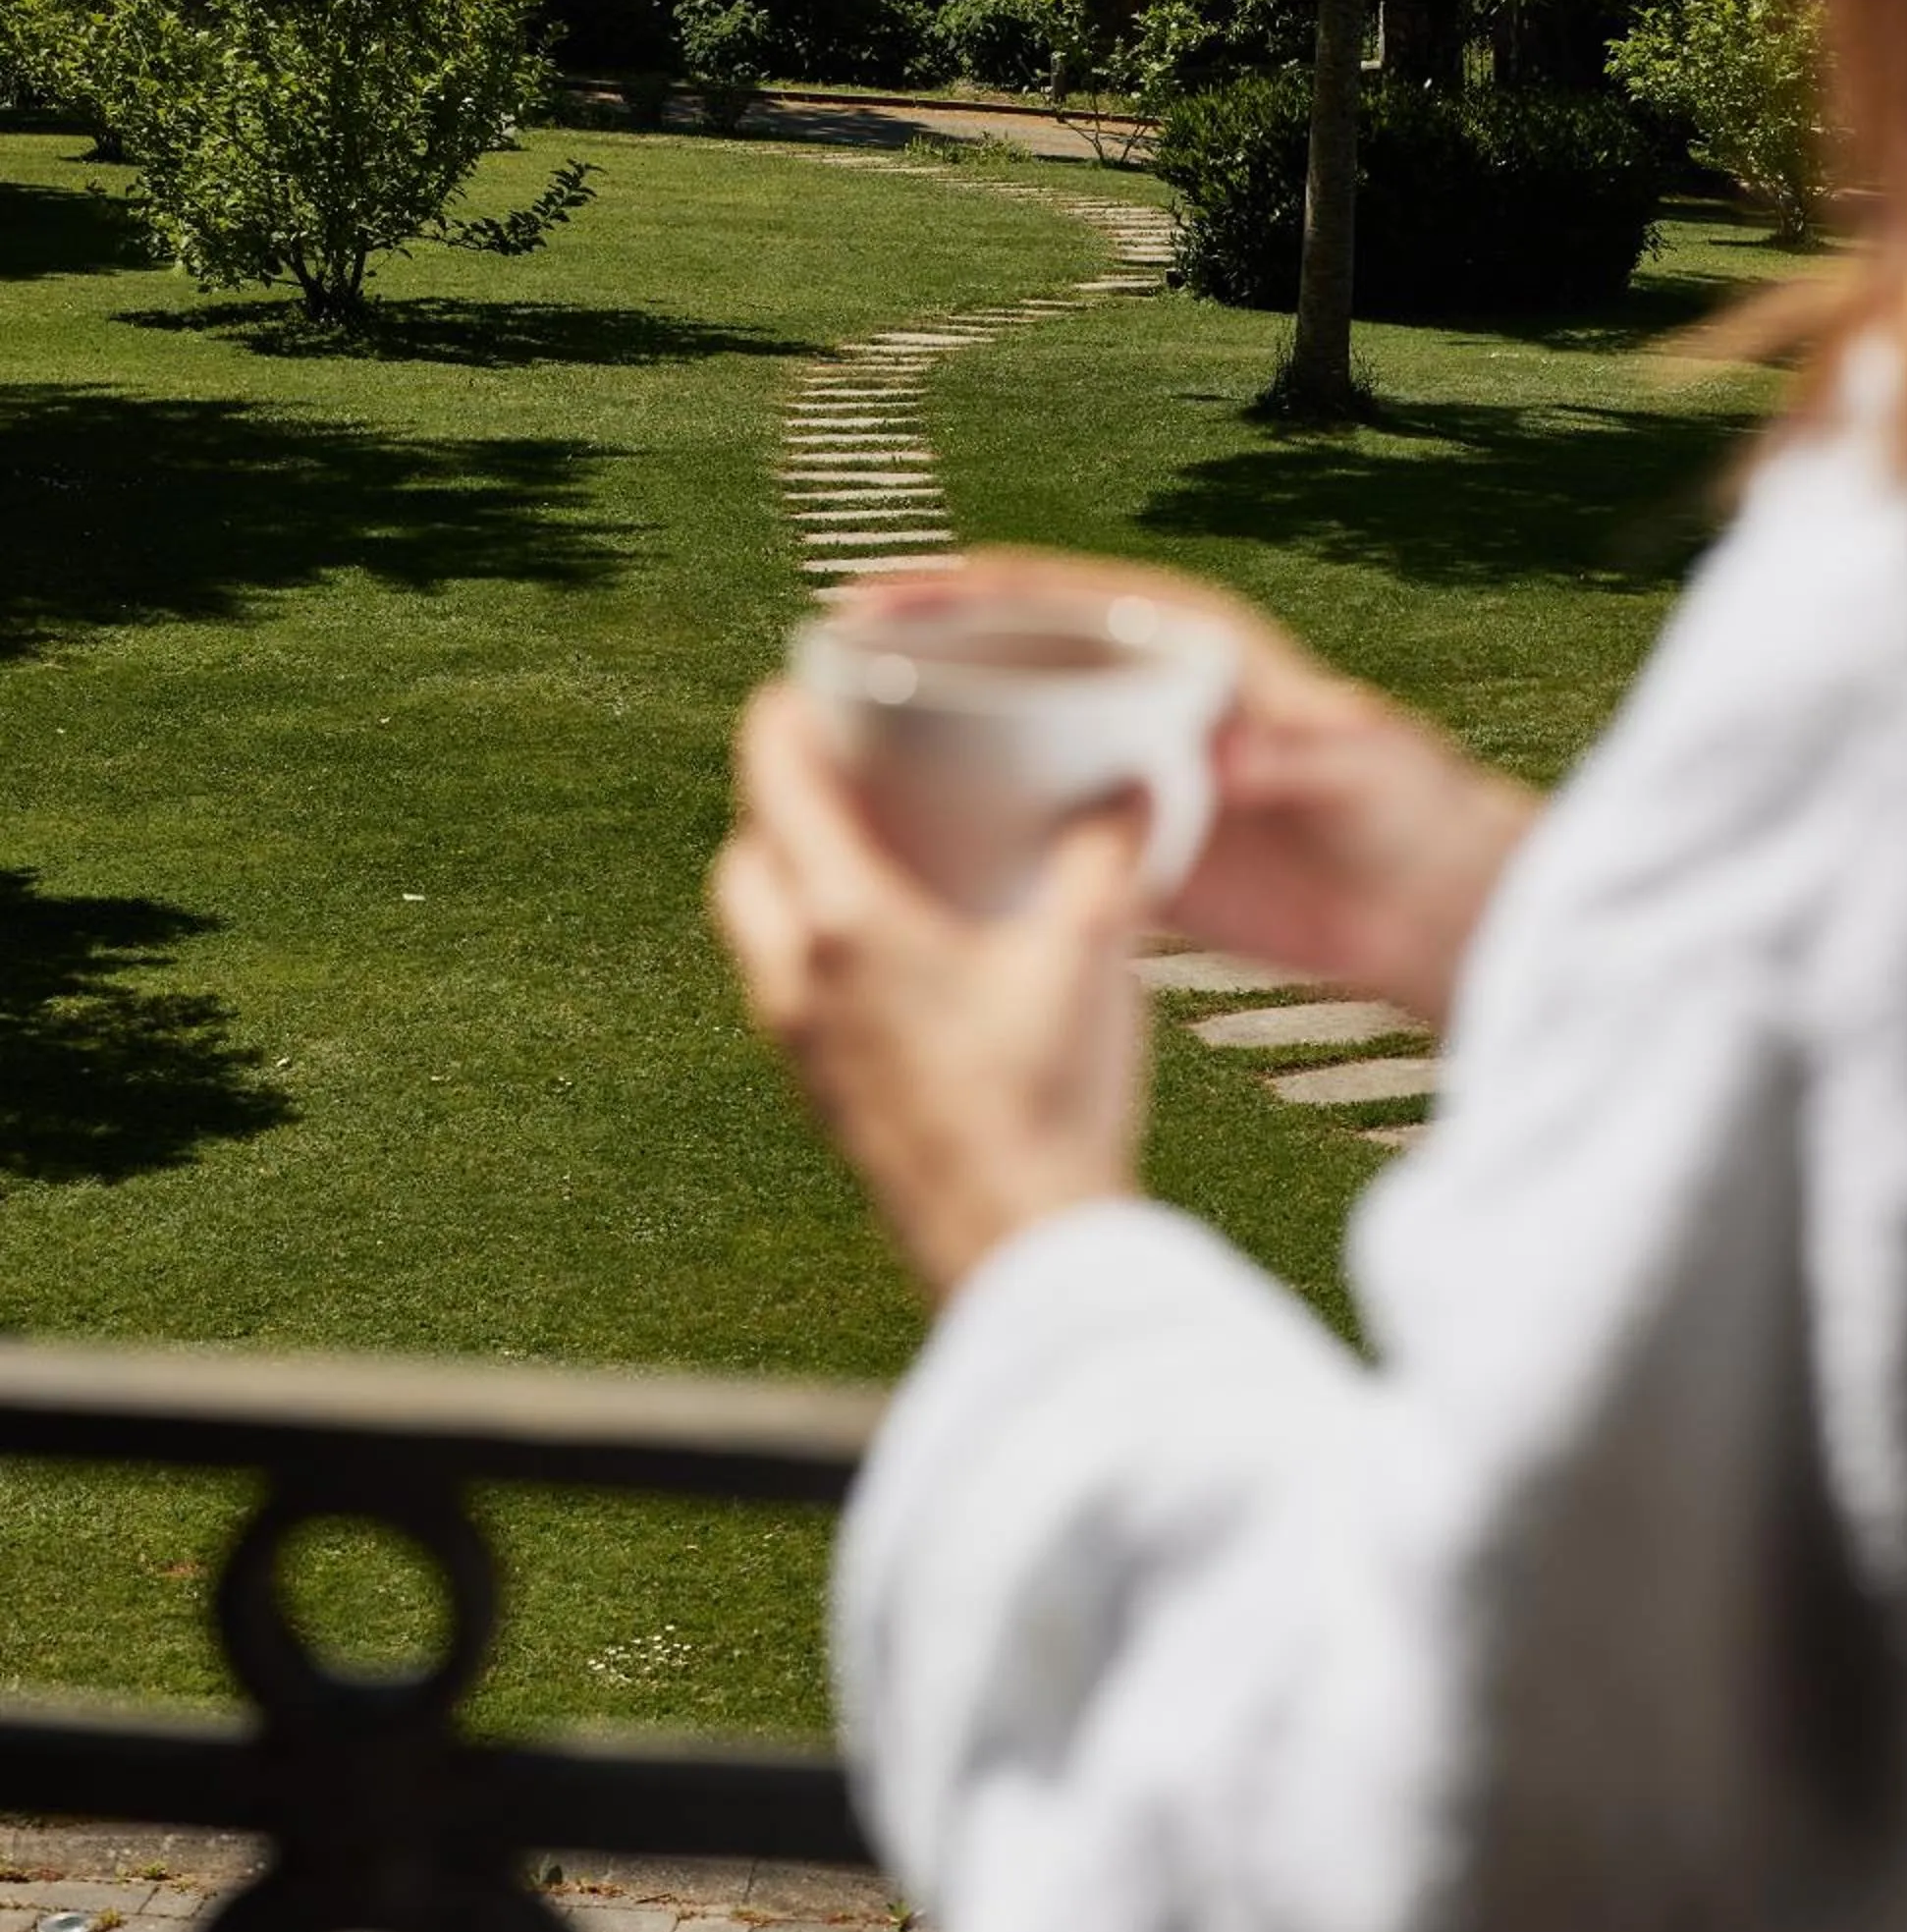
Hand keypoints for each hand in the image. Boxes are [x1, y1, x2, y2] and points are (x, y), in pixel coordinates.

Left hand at [714, 683, 1150, 1299]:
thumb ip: (1107, 857)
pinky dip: (814, 944)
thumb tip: (1135, 780)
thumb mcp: (1088, 957)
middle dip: (780, 801)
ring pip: (757, 928)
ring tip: (871, 854)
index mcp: (846, 922)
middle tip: (845, 768)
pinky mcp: (822, 1094)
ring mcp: (800, 1043)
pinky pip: (788, 988)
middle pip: (745, 854)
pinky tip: (898, 953)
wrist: (1019, 1252)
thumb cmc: (1048, 1101)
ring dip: (789, 877)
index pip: (776, 780)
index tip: (811, 679)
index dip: (783, 715)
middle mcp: (797, 975)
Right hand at [849, 553, 1540, 1029]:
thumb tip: (1229, 751)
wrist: (1427, 905)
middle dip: (911, 656)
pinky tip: (902, 848)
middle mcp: (1139, 690)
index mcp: (1181, 643)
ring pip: (1002, 732)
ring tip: (825, 756)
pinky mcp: (1126, 835)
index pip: (1047, 600)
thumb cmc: (1405, 812)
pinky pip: (1028, 814)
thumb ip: (1301, 749)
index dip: (954, 595)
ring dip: (924, 736)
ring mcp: (1126, 762)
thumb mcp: (1359, 766)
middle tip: (810, 673)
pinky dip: (968, 820)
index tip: (871, 603)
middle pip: (1002, 655)